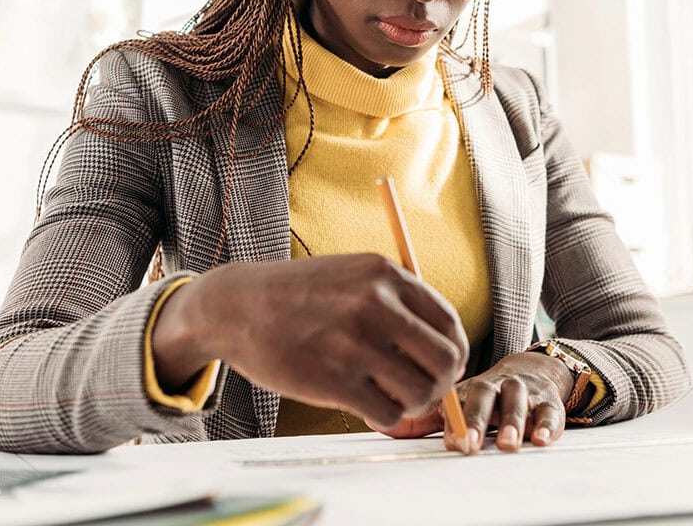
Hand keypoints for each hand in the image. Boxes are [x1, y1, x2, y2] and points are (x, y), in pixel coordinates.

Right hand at [151, 254, 468, 429]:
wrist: (238, 306)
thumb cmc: (301, 295)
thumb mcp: (353, 275)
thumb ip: (397, 302)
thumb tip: (445, 349)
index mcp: (386, 275)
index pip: (449, 323)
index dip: (454, 352)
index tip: (444, 366)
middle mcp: (376, 305)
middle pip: (445, 360)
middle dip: (442, 383)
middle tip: (423, 389)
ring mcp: (354, 343)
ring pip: (421, 392)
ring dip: (413, 404)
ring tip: (392, 397)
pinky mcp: (334, 381)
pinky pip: (388, 413)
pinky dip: (385, 417)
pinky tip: (368, 407)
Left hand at [372, 350, 574, 452]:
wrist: (533, 370)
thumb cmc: (487, 393)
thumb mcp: (458, 400)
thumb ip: (423, 416)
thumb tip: (378, 421)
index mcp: (470, 385)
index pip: (458, 398)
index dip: (454, 418)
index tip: (449, 440)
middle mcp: (495, 383)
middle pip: (485, 396)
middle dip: (478, 420)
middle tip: (469, 444)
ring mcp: (522, 391)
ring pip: (518, 401)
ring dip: (513, 422)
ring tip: (509, 444)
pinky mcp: (549, 400)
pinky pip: (551, 410)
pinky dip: (547, 424)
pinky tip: (542, 439)